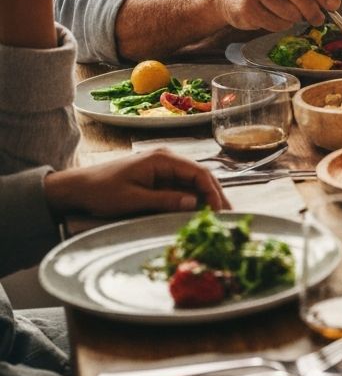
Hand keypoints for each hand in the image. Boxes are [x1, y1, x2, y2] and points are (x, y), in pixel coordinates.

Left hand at [44, 150, 228, 218]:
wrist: (77, 187)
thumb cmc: (101, 191)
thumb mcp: (133, 200)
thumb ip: (164, 200)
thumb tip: (193, 203)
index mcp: (163, 159)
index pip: (198, 173)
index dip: (213, 192)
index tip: (220, 211)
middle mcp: (167, 159)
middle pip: (201, 176)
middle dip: (216, 195)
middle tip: (229, 216)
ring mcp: (163, 168)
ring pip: (194, 182)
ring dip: (206, 198)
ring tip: (219, 216)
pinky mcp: (158, 177)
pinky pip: (182, 187)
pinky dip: (193, 199)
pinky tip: (199, 212)